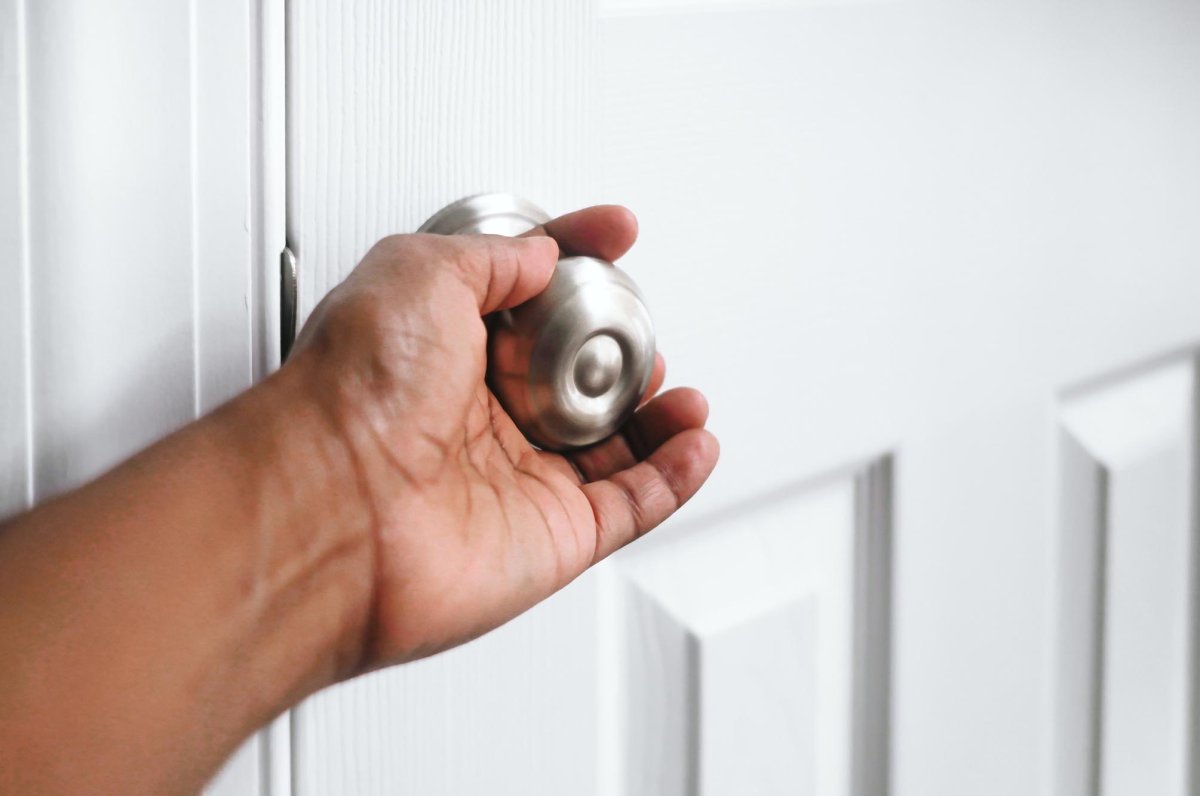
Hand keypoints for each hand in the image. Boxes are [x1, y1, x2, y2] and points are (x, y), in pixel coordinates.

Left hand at [289, 205, 718, 669]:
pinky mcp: (552, 538)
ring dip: (659, 417)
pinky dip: (675, 476)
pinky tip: (694, 443)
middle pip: (575, 380)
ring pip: (611, 447)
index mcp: (446, 352)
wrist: (338, 506)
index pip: (531, 300)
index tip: (614, 236)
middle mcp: (479, 418)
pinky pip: (632, 505)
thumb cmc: (357, 393)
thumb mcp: (419, 271)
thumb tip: (541, 255)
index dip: (577, 263)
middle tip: (639, 334)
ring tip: (680, 393)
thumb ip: (492, 258)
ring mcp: (517, 480)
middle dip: (620, 354)